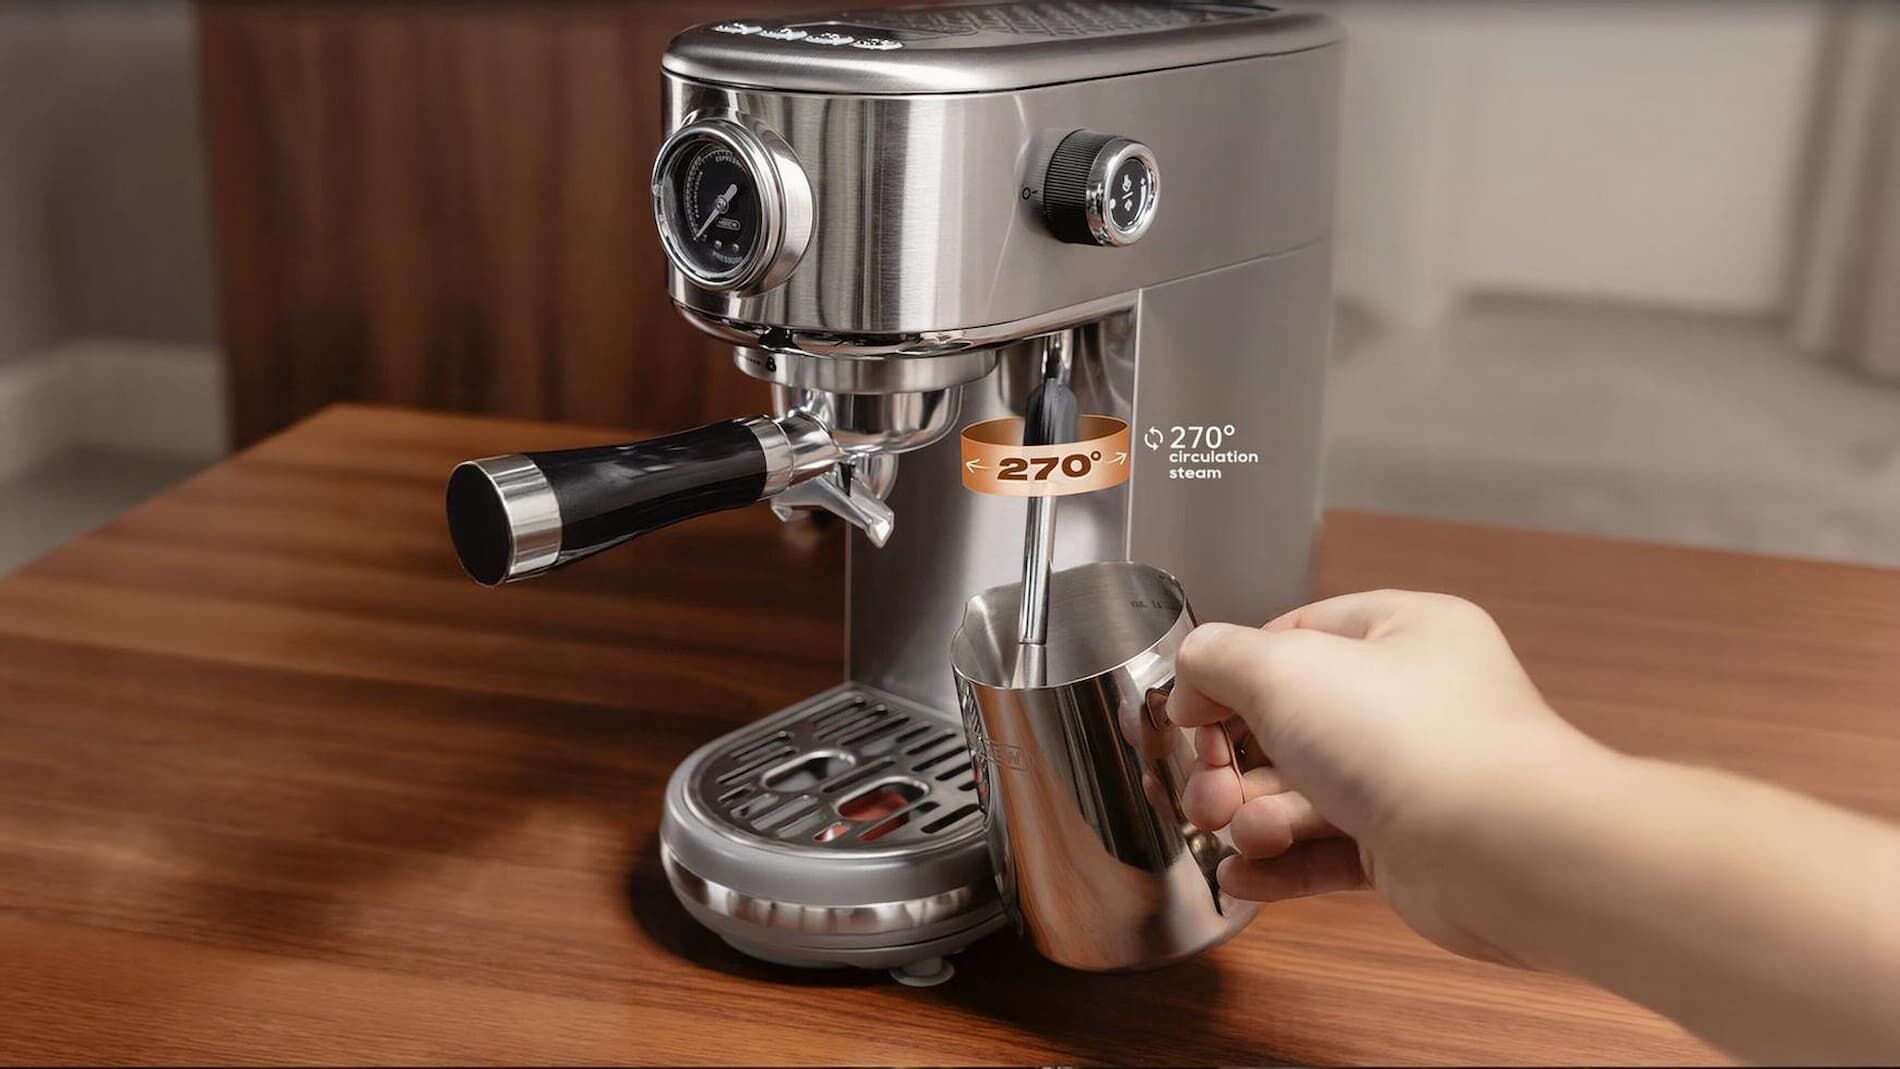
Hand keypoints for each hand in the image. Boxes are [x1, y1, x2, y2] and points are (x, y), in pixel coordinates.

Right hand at [1167, 589, 1597, 962]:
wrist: (1502, 849)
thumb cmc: (1414, 740)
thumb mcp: (1286, 670)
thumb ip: (1219, 659)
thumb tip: (1191, 675)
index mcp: (1403, 633)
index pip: (1296, 637)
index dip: (1231, 674)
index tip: (1185, 712)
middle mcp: (1414, 701)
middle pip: (1291, 724)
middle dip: (1233, 763)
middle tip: (1204, 791)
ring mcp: (1415, 778)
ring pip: (1307, 793)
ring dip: (1255, 816)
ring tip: (1238, 835)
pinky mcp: (1412, 849)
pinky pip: (1331, 852)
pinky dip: (1282, 864)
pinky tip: (1241, 876)